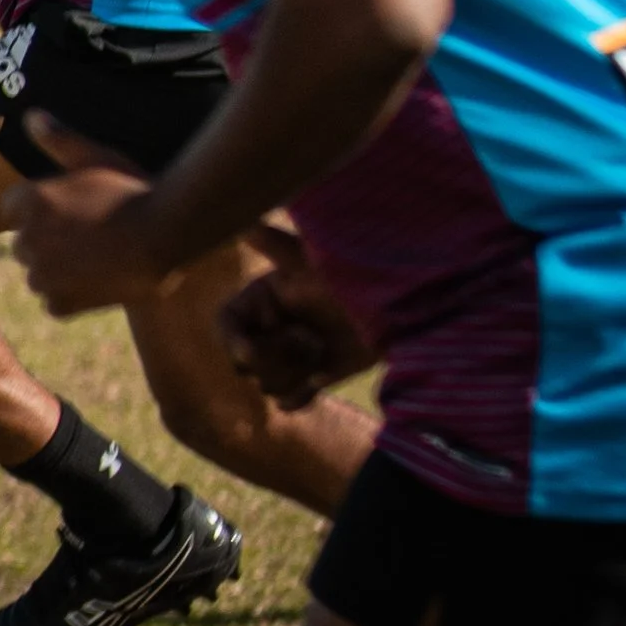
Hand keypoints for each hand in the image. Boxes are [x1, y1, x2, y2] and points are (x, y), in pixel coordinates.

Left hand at [0, 113, 162, 318]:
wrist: (165, 236)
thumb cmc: (133, 189)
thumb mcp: (96, 156)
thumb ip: (59, 138)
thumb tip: (31, 116)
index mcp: (30, 201)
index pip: (9, 208)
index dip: (36, 209)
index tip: (65, 210)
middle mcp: (28, 239)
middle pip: (22, 244)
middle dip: (45, 241)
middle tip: (87, 233)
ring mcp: (43, 275)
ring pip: (37, 275)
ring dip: (56, 271)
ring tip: (95, 256)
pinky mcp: (61, 303)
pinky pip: (53, 302)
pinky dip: (70, 297)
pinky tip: (99, 279)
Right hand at [219, 220, 373, 408]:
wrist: (398, 307)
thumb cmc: (350, 273)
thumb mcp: (312, 261)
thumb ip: (276, 244)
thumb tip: (244, 224)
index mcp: (263, 299)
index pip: (227, 324)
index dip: (231, 340)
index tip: (249, 352)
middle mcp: (271, 328)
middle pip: (244, 362)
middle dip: (272, 358)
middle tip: (306, 341)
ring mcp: (291, 355)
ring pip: (266, 383)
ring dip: (291, 375)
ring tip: (320, 353)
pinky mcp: (313, 377)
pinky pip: (288, 401)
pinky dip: (298, 397)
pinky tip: (318, 378)